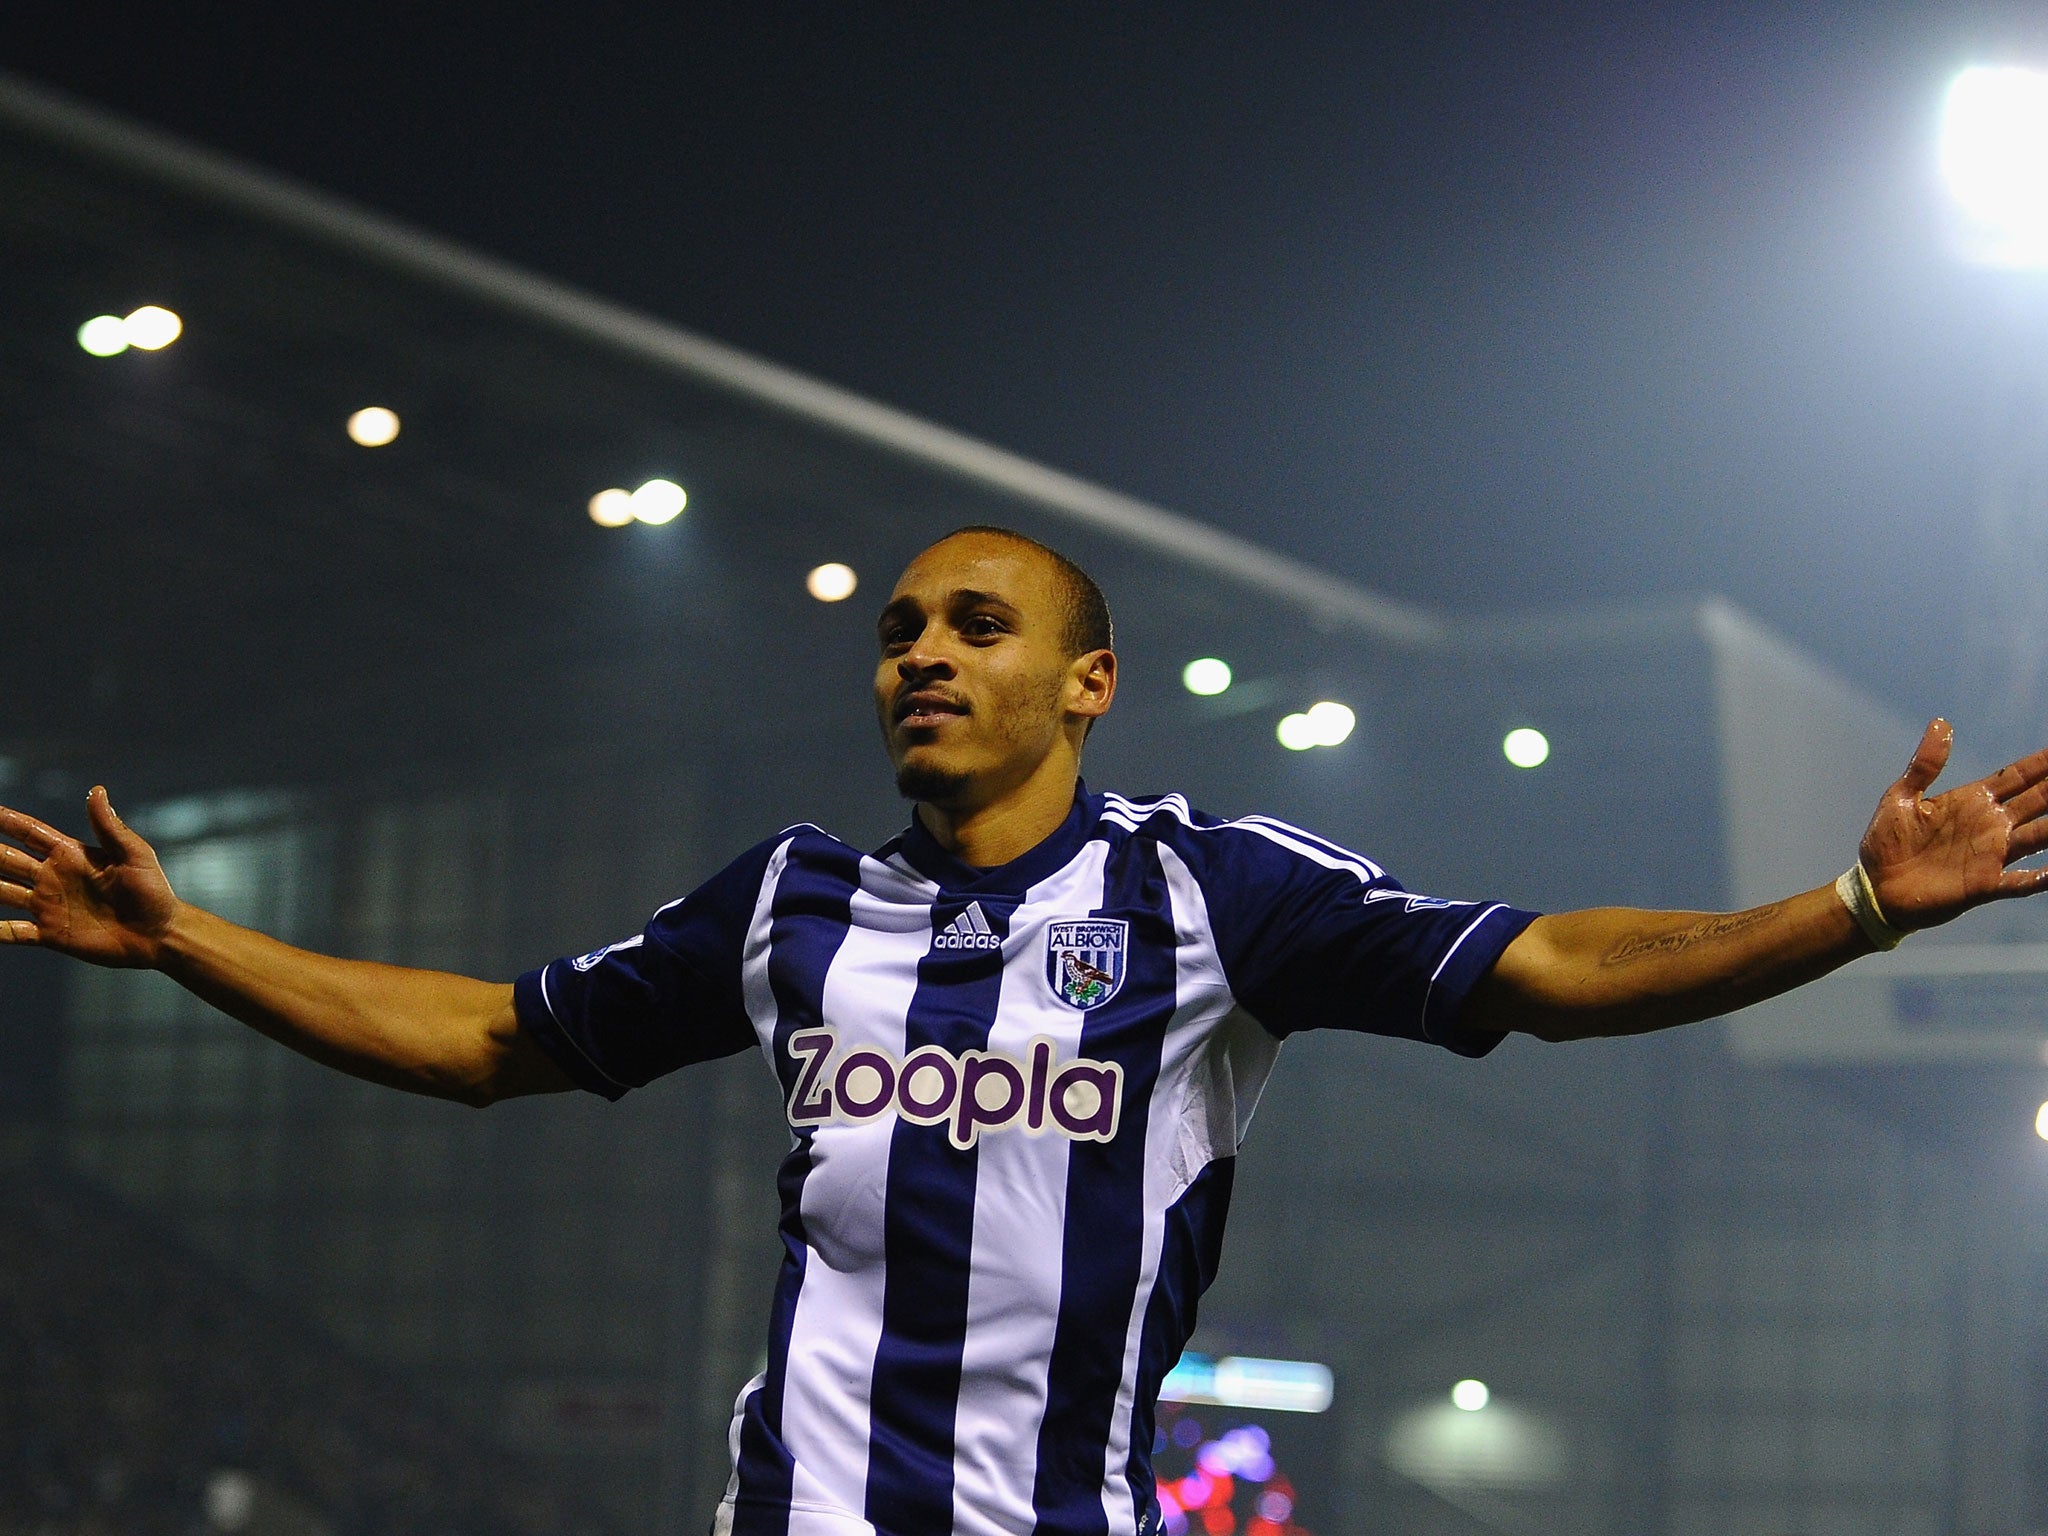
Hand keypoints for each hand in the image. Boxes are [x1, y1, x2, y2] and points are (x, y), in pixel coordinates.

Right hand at [0, 786, 180, 966]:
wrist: (158, 934)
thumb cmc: (152, 891)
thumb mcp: (134, 854)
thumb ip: (110, 827)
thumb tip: (96, 790)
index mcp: (70, 855)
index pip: (28, 832)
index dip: (5, 820)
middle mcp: (52, 878)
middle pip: (5, 860)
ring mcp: (48, 906)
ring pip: (0, 893)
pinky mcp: (50, 933)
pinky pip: (12, 931)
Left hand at [1858, 720, 2047, 930]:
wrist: (1875, 887)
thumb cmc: (1887, 841)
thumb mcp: (1901, 796)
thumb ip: (1925, 764)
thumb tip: (1941, 723)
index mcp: (1973, 801)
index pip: (2017, 777)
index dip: (2042, 763)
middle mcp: (1990, 826)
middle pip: (2038, 801)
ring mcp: (1991, 855)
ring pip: (2038, 837)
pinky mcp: (1984, 885)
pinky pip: (2021, 882)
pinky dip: (2041, 878)